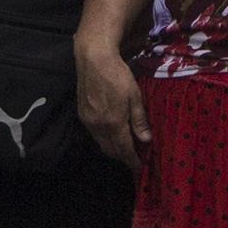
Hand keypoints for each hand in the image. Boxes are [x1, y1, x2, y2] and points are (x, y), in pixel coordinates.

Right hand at [75, 42, 150, 166]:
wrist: (94, 60)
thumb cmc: (118, 75)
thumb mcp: (135, 96)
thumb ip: (139, 120)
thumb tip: (146, 140)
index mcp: (114, 123)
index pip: (124, 149)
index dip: (132, 160)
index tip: (139, 167)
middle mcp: (98, 126)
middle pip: (110, 150)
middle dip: (122, 157)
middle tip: (134, 158)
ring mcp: (88, 121)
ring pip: (101, 143)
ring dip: (112, 149)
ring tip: (125, 147)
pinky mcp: (82, 114)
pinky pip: (94, 134)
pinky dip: (104, 139)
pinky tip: (112, 133)